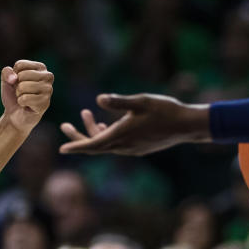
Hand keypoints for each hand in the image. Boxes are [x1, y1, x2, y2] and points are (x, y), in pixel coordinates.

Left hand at [1, 60, 53, 132]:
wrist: (15, 115)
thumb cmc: (13, 95)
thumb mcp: (6, 80)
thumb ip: (6, 72)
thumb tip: (14, 78)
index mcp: (41, 67)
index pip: (20, 65)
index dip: (13, 75)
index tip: (18, 83)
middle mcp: (48, 76)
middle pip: (22, 75)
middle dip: (17, 86)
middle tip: (22, 92)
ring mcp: (48, 89)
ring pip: (22, 87)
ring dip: (18, 94)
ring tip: (24, 98)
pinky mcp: (45, 102)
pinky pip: (24, 98)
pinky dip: (21, 102)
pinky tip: (26, 105)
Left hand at [59, 93, 207, 155]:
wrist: (187, 126)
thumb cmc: (165, 110)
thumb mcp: (141, 101)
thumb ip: (119, 102)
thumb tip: (99, 99)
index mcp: (122, 135)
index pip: (93, 145)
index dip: (77, 146)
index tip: (62, 150)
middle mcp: (125, 145)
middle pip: (95, 146)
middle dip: (78, 136)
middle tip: (64, 126)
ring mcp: (132, 148)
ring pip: (106, 144)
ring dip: (94, 131)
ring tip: (85, 114)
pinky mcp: (139, 147)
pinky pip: (116, 144)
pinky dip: (106, 135)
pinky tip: (105, 124)